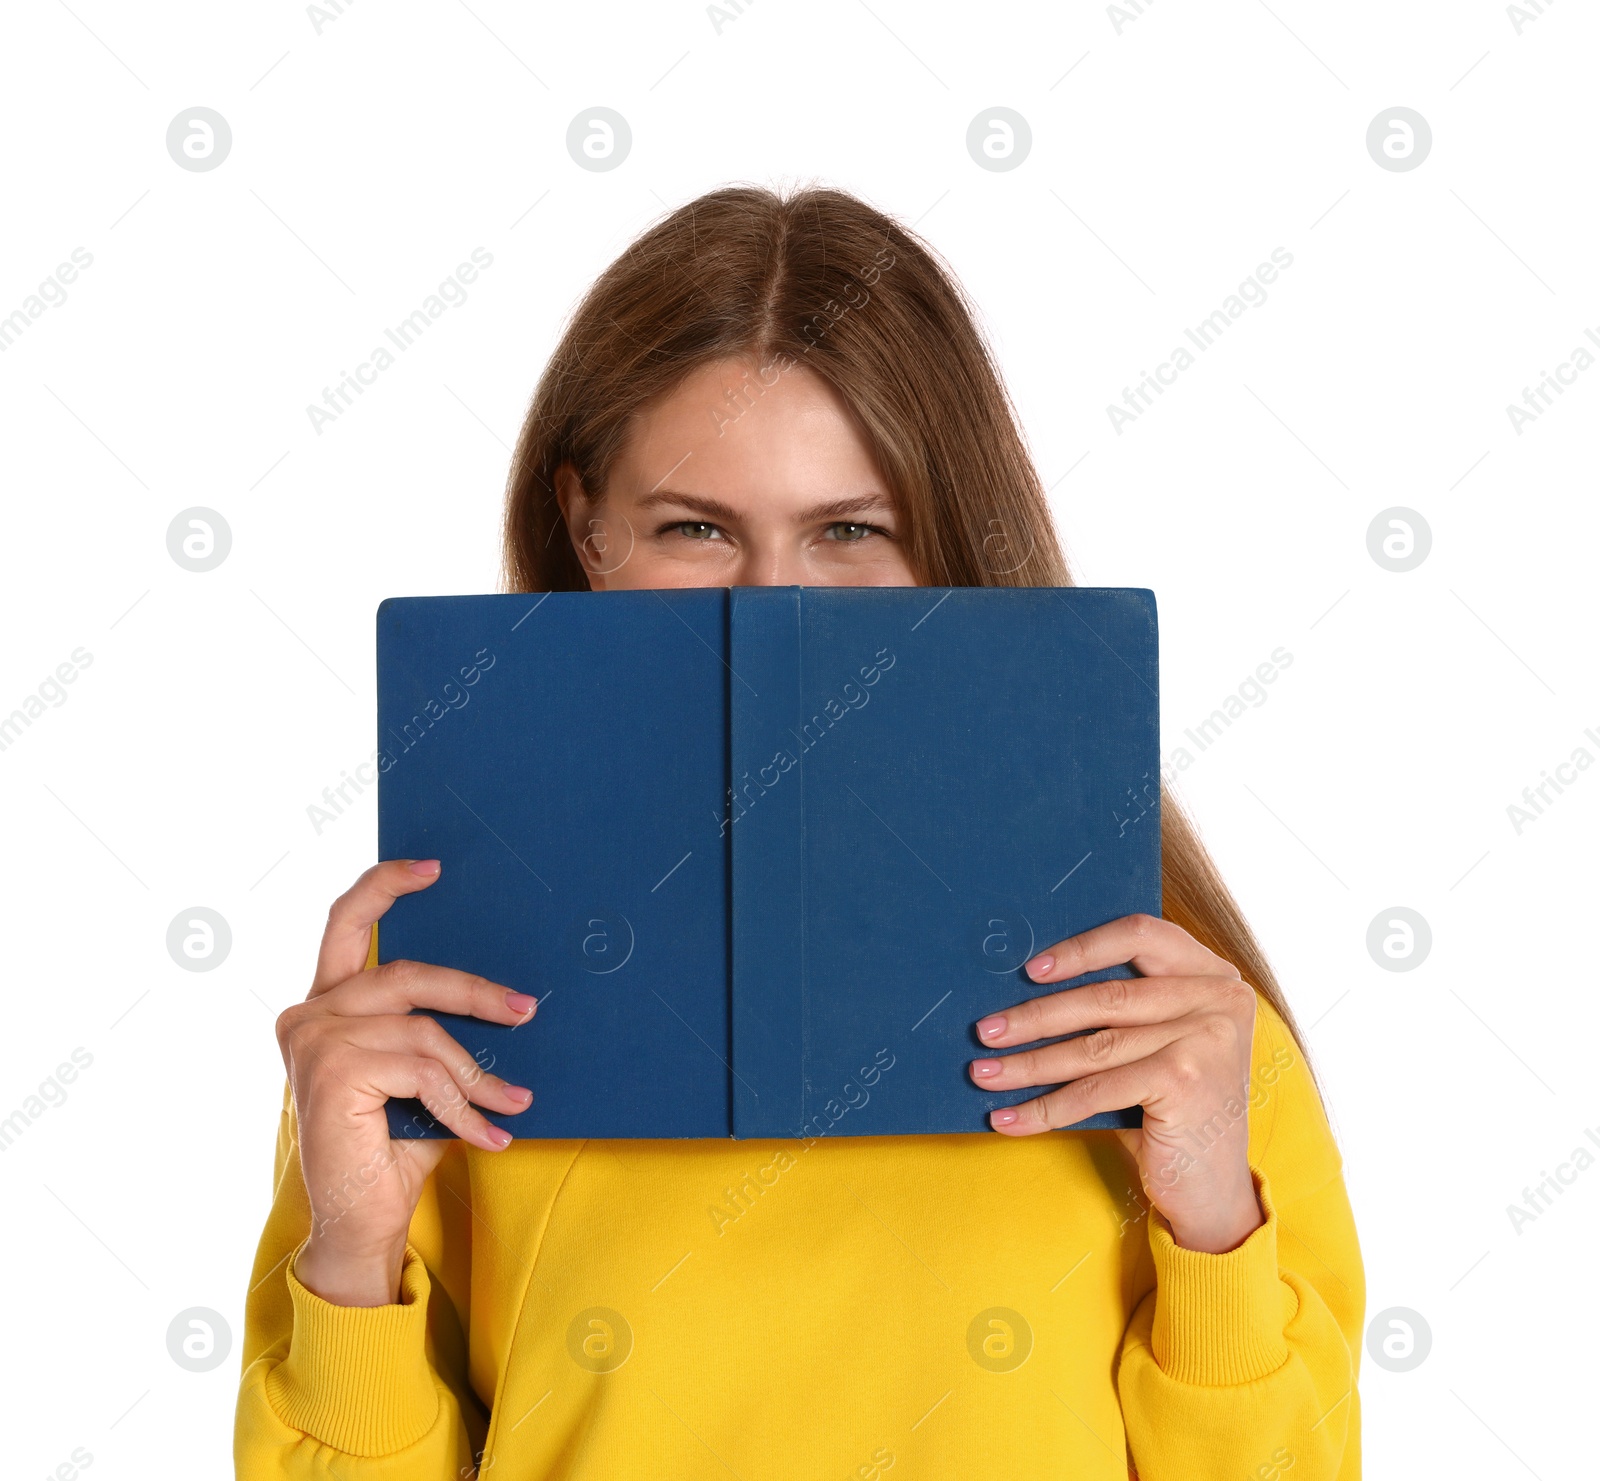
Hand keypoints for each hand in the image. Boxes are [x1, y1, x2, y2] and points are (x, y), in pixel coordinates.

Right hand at [276, 859, 536, 1305]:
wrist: (360, 1224)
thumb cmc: (393, 1146)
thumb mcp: (417, 1073)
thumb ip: (432, 1029)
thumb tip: (506, 995)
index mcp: (323, 1006)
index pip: (344, 924)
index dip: (385, 886)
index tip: (432, 866)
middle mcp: (307, 1016)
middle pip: (407, 975)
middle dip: (474, 992)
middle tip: (526, 1009)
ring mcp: (314, 1042)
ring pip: (425, 1031)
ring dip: (477, 1074)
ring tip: (512, 1103)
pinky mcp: (333, 1072)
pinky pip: (425, 1072)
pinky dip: (465, 1106)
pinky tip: (488, 1136)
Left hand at [968, 913, 1262, 1253]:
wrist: (1213, 1191)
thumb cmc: (1172, 1108)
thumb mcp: (1159, 1043)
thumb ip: (1123, 1008)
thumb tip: (1027, 986)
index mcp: (1213, 975)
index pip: (1140, 935)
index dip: (1082, 948)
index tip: (1030, 970)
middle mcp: (1219, 998)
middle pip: (1106, 997)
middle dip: (1035, 1017)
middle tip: (985, 1031)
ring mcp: (1206, 1038)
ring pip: (1093, 1046)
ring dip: (1028, 1063)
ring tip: (984, 1072)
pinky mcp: (1184, 1081)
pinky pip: (1095, 1090)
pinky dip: (1045, 1108)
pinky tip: (1008, 1118)